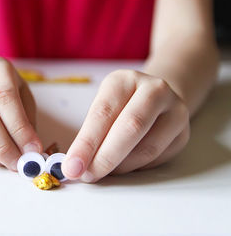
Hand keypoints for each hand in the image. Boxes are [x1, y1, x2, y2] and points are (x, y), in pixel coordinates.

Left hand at [62, 70, 189, 181]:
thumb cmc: (121, 105)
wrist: (156, 98)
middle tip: (87, 176)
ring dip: (120, 167)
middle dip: (105, 157)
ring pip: (147, 148)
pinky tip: (123, 166)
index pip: (103, 113)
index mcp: (124, 80)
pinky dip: (136, 168)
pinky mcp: (183, 133)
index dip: (86, 143)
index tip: (72, 166)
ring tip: (103, 172)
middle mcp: (153, 90)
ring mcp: (174, 110)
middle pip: (130, 127)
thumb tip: (75, 166)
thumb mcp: (102, 107)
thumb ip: (90, 134)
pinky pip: (158, 158)